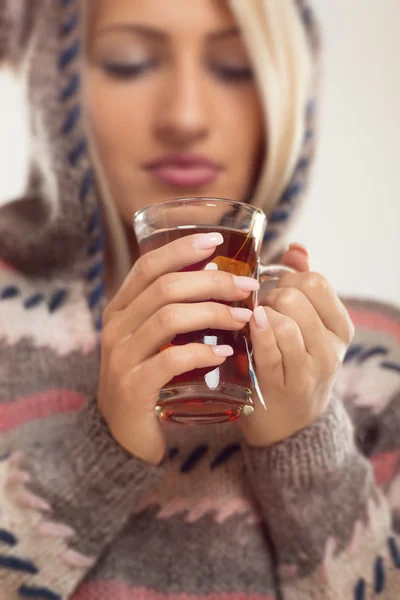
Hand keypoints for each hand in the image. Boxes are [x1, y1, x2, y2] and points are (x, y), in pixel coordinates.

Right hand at [99, 232, 255, 464]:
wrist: (122, 436)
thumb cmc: (148, 379)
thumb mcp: (154, 340)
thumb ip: (173, 311)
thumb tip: (219, 278)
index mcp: (121, 309)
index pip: (148, 266)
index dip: (181, 249)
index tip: (216, 240)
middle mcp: (116, 327)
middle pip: (166, 288)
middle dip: (212, 282)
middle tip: (248, 287)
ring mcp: (120, 357)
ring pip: (169, 318)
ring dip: (213, 313)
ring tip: (243, 319)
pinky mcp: (132, 387)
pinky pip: (170, 360)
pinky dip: (201, 353)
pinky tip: (224, 354)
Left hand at [241, 243, 354, 446]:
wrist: (290, 423)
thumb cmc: (294, 363)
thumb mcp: (309, 327)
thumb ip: (304, 285)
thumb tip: (296, 248)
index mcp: (341, 327)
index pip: (316, 282)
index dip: (288, 279)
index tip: (277, 291)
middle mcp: (331, 348)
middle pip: (295, 296)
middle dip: (270, 295)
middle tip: (262, 309)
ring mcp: (309, 369)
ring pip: (282, 318)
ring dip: (260, 313)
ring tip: (255, 322)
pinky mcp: (283, 385)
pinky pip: (268, 347)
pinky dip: (256, 331)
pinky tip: (251, 326)